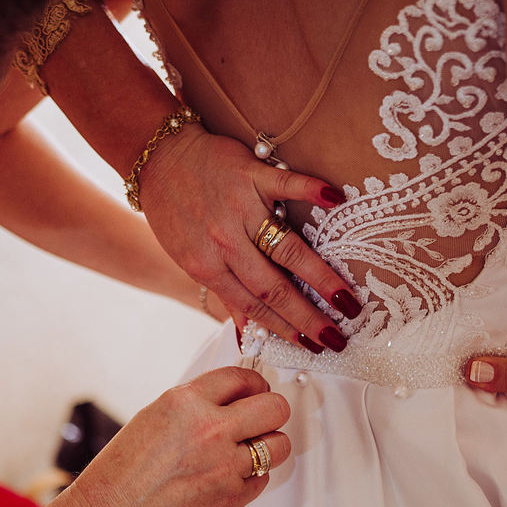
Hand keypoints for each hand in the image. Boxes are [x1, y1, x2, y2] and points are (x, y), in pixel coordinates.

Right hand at [67, 366, 290, 506]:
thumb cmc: (124, 471)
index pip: (241, 377)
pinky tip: (231, 477)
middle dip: (272, 412)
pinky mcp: (231, 497)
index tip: (256, 391)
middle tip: (262, 419)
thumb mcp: (155, 417)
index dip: (254, 384)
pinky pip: (262, 479)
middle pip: (274, 408)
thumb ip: (195, 405)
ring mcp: (224, 465)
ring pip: (279, 446)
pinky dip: (252, 477)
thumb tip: (230, 399)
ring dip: (268, 446)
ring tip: (249, 451)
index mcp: (185, 403)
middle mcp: (209, 430)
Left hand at [140, 125, 361, 354]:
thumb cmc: (176, 212)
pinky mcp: (250, 173)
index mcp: (208, 267)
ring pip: (286, 249)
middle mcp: (224, 243)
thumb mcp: (191, 259)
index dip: (286, 330)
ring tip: (347, 299)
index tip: (314, 347)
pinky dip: (311, 189)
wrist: (159, 158)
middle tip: (338, 337)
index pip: (255, 306)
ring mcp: (239, 208)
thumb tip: (247, 333)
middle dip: (309, 317)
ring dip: (320, 277)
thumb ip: (224, 292)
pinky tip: (336, 200)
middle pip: (274, 287)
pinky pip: (285, 184)